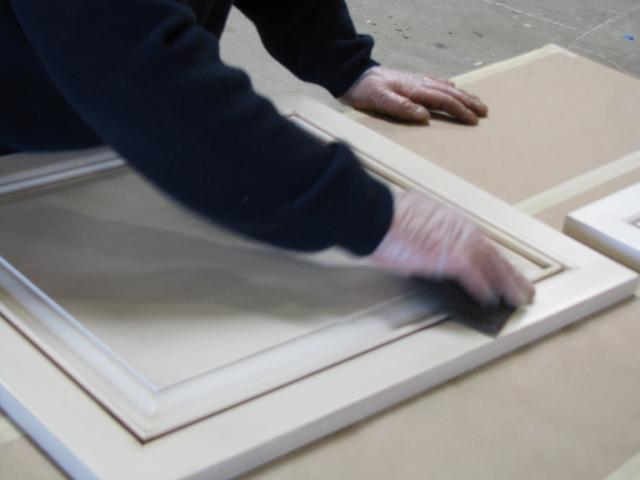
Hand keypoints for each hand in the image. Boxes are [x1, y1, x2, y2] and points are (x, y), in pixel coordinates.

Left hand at [341, 66, 487, 124]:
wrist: (352, 75)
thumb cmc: (364, 90)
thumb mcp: (379, 101)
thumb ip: (401, 108)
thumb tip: (424, 117)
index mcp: (414, 90)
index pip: (443, 101)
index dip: (460, 111)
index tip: (473, 120)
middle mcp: (419, 83)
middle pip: (450, 93)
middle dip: (468, 102)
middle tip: (485, 112)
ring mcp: (415, 81)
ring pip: (445, 87)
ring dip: (462, 95)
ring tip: (476, 102)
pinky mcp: (410, 80)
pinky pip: (435, 82)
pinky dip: (447, 86)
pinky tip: (452, 87)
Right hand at [372, 191, 534, 306]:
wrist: (378, 216)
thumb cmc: (386, 217)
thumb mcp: (412, 219)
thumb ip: (425, 232)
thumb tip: (422, 243)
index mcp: (452, 221)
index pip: (481, 243)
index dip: (494, 258)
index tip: (503, 268)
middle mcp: (461, 230)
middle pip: (494, 255)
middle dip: (511, 273)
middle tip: (524, 288)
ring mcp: (459, 244)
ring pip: (493, 266)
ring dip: (508, 284)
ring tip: (520, 298)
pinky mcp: (453, 259)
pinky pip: (476, 278)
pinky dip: (485, 290)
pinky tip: (492, 301)